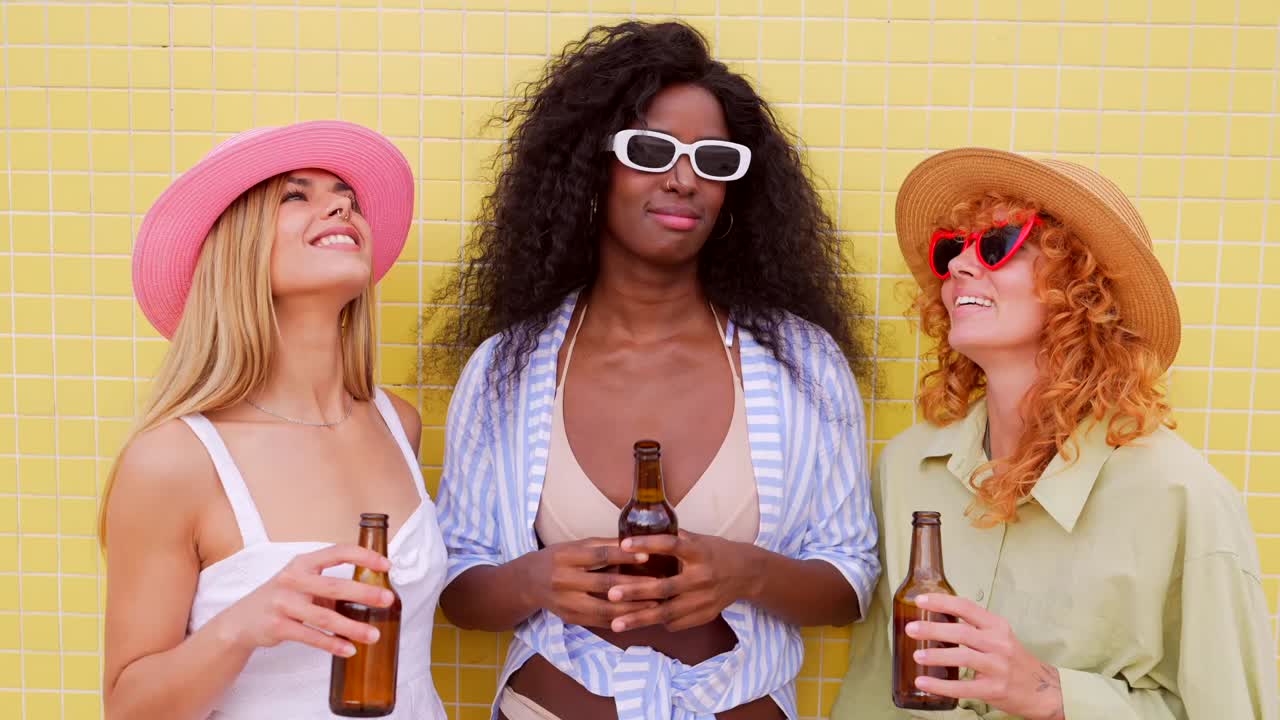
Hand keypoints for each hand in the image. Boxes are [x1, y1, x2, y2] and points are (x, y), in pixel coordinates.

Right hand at [213, 544, 395, 657]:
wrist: (242, 620)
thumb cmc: (282, 597)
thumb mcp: (302, 581)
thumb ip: (329, 583)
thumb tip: (370, 590)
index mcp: (303, 563)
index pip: (338, 552)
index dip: (364, 556)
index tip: (386, 566)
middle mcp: (293, 579)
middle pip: (335, 586)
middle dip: (364, 593)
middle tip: (388, 600)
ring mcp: (283, 603)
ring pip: (325, 617)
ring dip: (353, 627)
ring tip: (373, 634)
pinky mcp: (278, 626)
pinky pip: (311, 637)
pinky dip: (332, 644)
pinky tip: (348, 649)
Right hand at [522, 538, 656, 628]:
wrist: (527, 583)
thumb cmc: (557, 558)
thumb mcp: (574, 546)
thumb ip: (601, 545)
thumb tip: (633, 542)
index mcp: (566, 557)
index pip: (599, 556)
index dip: (623, 557)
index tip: (647, 556)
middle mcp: (563, 580)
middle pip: (603, 585)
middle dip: (634, 586)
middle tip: (660, 585)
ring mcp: (566, 603)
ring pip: (603, 609)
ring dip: (632, 609)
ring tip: (655, 605)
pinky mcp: (570, 619)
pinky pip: (599, 622)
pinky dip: (621, 620)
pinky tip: (639, 617)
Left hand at [606, 531, 756, 632]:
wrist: (747, 573)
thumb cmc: (715, 552)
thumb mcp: (699, 540)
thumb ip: (674, 539)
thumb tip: (643, 534)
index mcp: (699, 552)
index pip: (671, 546)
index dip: (647, 544)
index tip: (623, 545)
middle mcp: (701, 577)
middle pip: (664, 587)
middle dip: (635, 592)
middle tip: (611, 593)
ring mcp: (704, 600)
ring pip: (668, 613)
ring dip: (640, 619)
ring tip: (616, 624)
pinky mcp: (705, 615)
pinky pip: (677, 623)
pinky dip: (659, 623)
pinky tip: (640, 623)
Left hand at [908, 594, 1064, 719]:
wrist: (1043, 690)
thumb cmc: (1014, 661)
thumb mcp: (1000, 636)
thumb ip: (974, 628)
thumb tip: (936, 619)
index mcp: (997, 626)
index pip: (967, 607)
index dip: (942, 602)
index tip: (920, 600)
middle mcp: (999, 643)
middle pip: (962, 632)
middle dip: (933, 629)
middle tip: (911, 629)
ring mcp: (998, 667)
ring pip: (963, 657)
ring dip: (936, 656)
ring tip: (916, 656)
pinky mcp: (994, 689)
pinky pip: (963, 687)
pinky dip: (940, 685)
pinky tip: (923, 682)